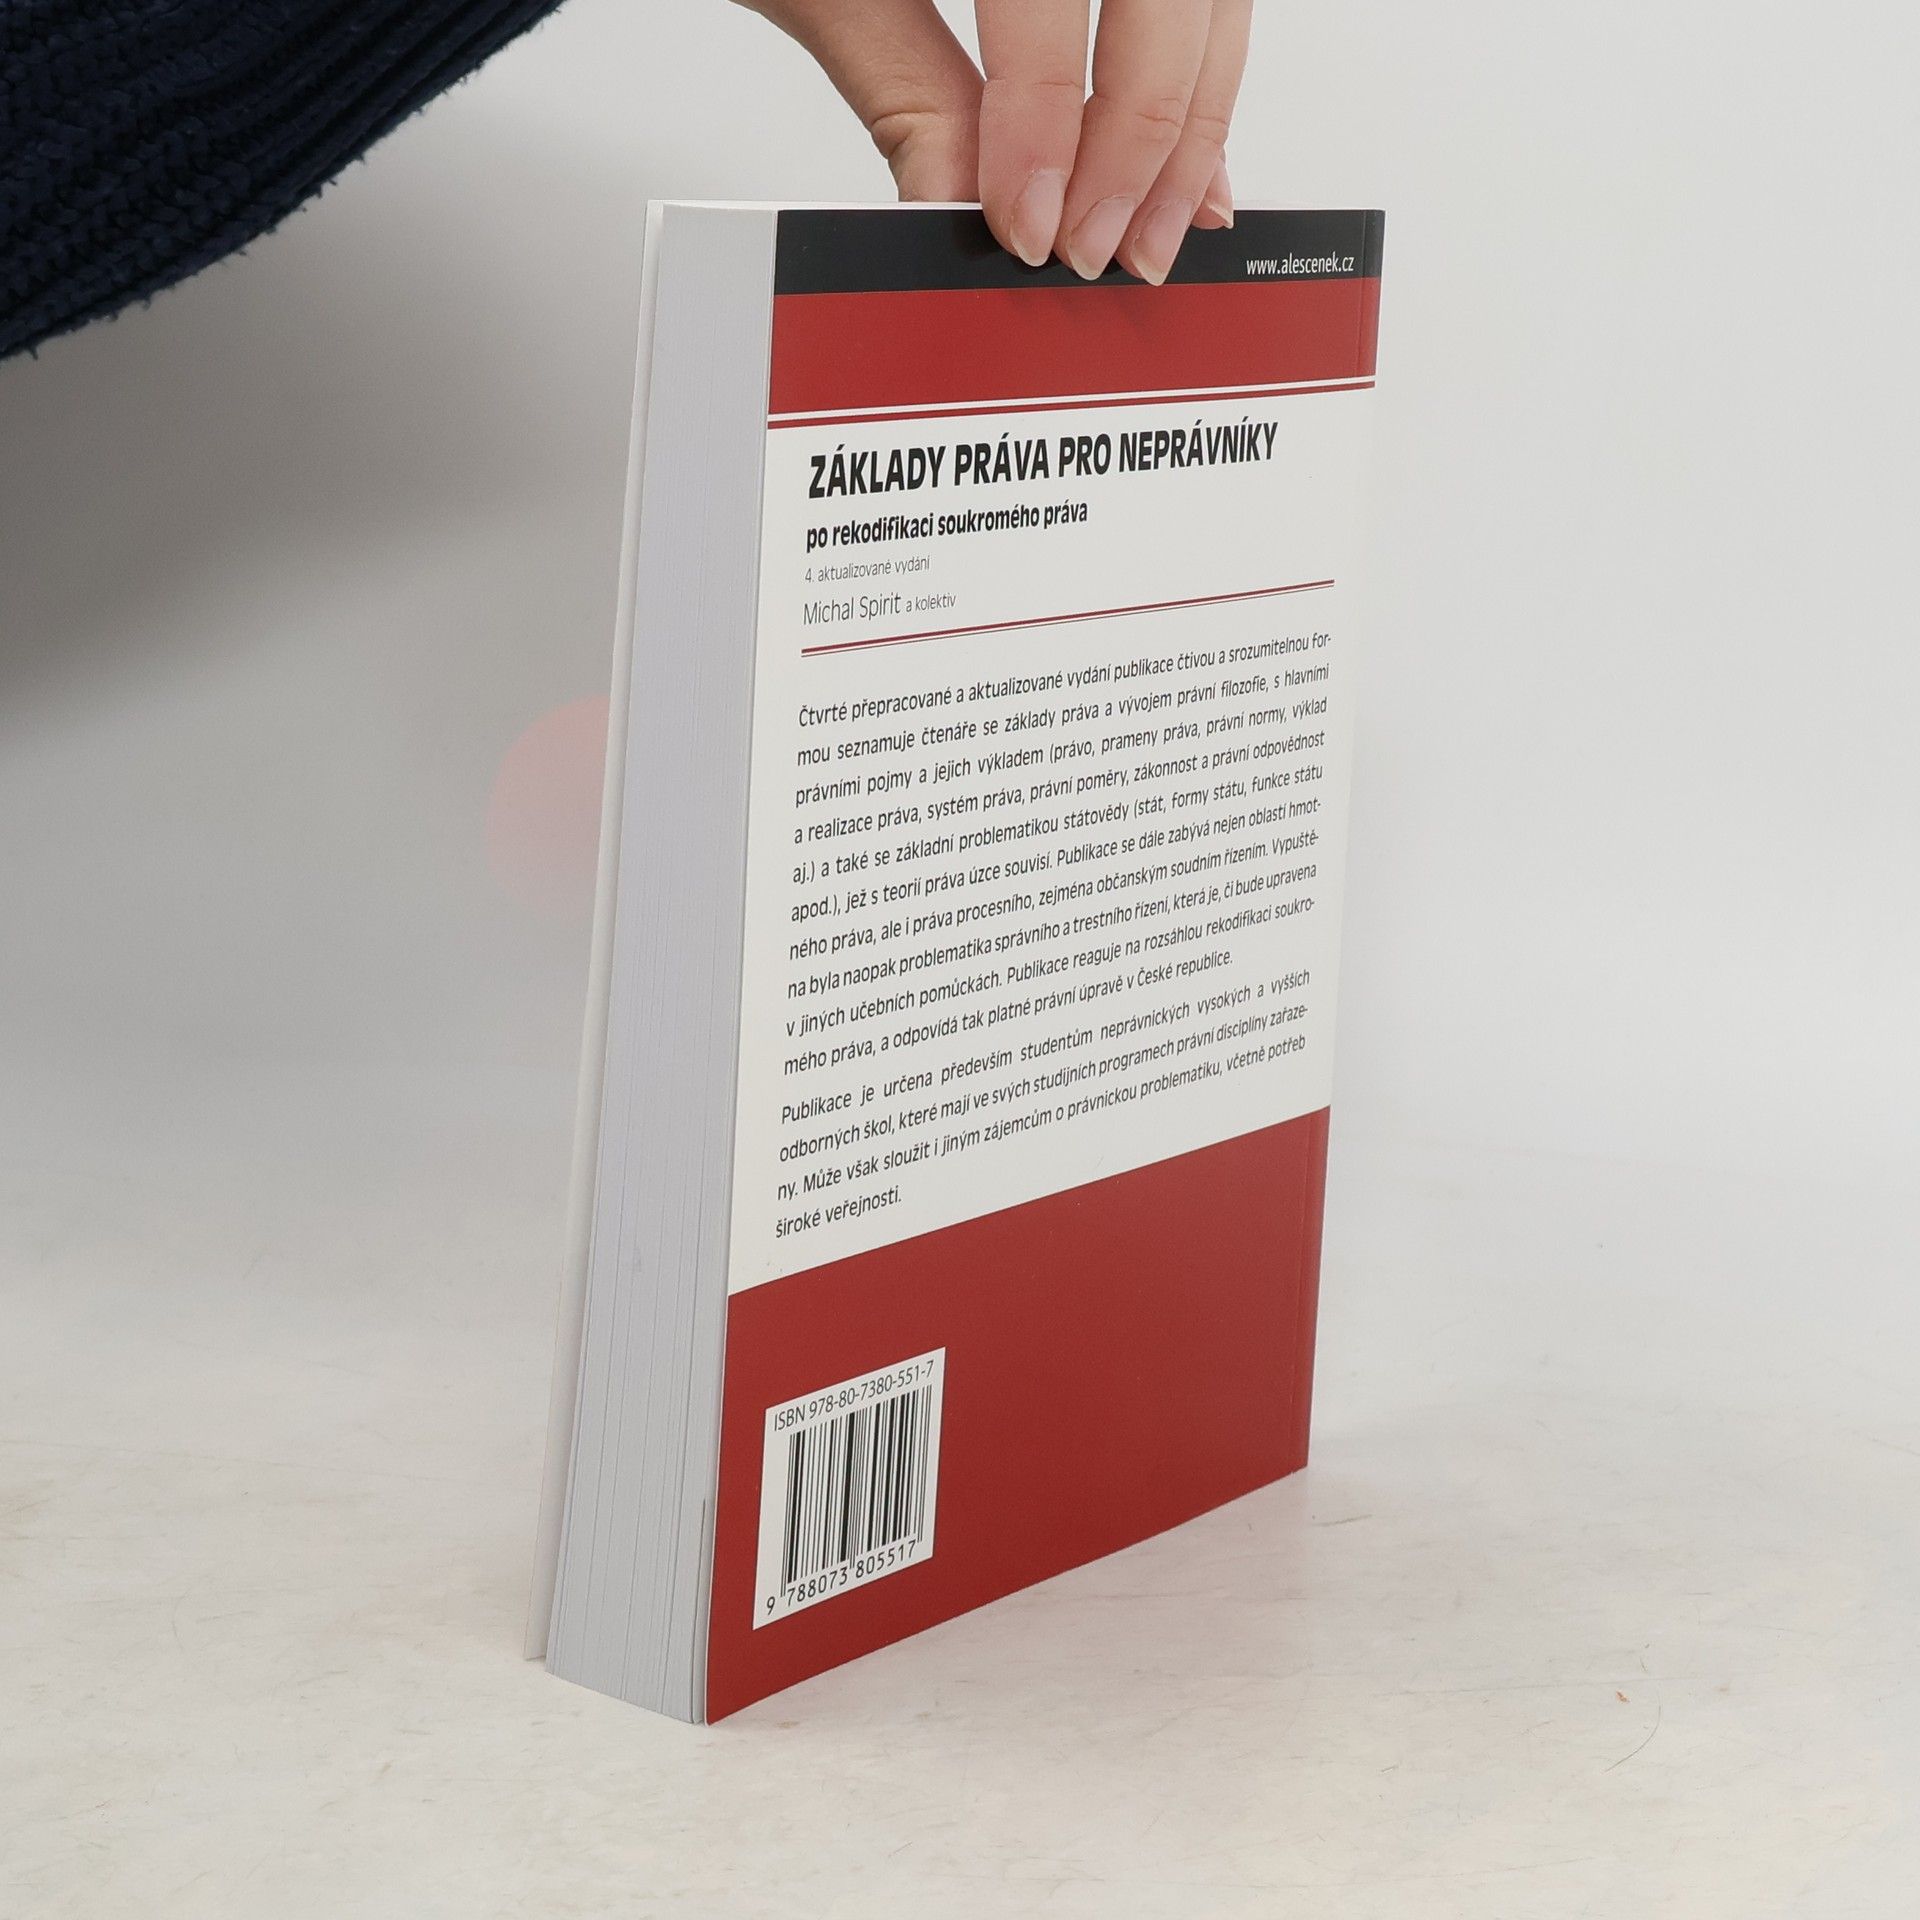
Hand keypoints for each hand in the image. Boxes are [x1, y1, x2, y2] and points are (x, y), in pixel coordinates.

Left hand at [741, 1, 1249, 284]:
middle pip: (1170, 3)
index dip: (1048, 129)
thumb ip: (906, 90)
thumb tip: (955, 215)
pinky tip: (1189, 157)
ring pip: (1213, 4)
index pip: (1054, 5)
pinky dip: (1200, 74)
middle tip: (1092, 248)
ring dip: (1191, 124)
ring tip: (1150, 228)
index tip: (1029, 228)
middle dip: (1142, 144)